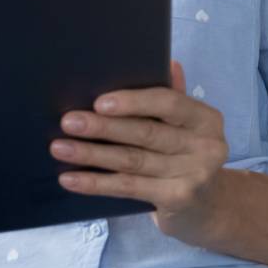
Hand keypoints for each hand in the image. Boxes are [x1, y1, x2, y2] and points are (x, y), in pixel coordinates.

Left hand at [51, 61, 229, 246]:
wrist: (207, 206)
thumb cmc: (185, 154)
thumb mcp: (186, 125)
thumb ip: (173, 96)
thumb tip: (167, 62)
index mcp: (206, 118)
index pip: (169, 103)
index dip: (133, 102)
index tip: (98, 102)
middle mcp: (206, 145)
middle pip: (146, 133)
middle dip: (102, 127)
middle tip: (68, 121)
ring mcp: (193, 175)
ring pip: (131, 160)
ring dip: (91, 154)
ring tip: (60, 147)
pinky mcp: (177, 199)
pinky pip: (128, 187)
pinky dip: (96, 183)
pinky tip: (70, 178)